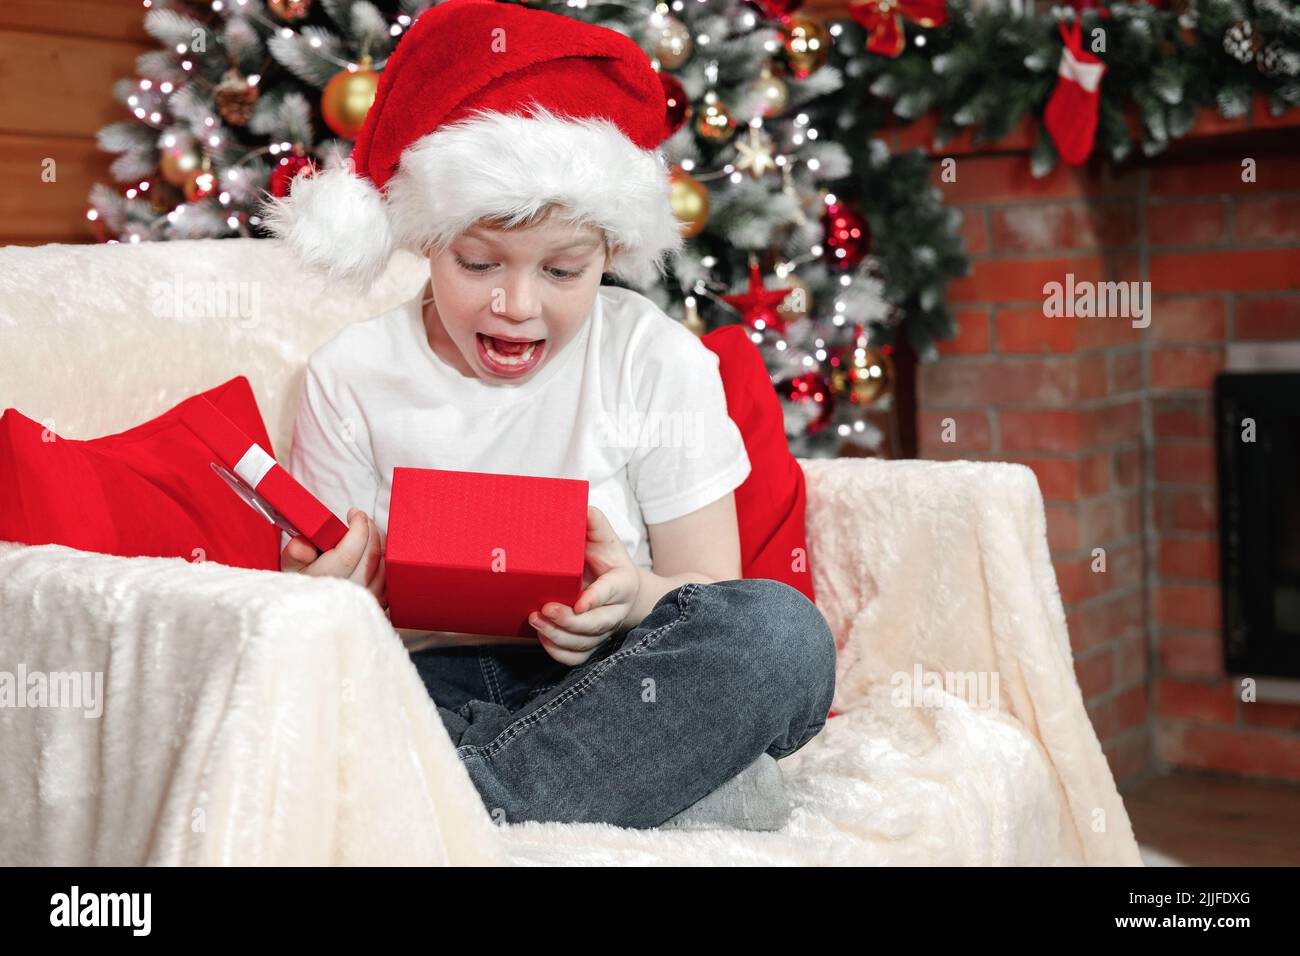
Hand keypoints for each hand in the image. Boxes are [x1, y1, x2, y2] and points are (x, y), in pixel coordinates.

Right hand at [280, 506, 386, 609]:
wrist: (311, 609)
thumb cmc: (301, 582)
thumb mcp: (289, 566)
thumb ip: (295, 553)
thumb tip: (301, 546)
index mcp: (324, 584)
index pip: (348, 554)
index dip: (357, 528)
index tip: (354, 513)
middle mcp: (348, 595)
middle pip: (371, 556)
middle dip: (370, 530)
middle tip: (361, 518)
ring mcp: (366, 601)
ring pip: (384, 564)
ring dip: (380, 541)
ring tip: (368, 530)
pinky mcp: (379, 603)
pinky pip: (390, 575)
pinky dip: (386, 557)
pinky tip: (375, 547)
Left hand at [529, 506, 639, 666]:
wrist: (620, 588)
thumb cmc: (606, 560)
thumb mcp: (604, 539)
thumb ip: (594, 524)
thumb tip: (583, 506)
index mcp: (622, 582)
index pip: (612, 592)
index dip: (597, 598)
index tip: (580, 601)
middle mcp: (616, 611)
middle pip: (597, 624)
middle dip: (570, 621)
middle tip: (545, 609)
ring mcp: (604, 631)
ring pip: (585, 643)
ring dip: (559, 636)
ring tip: (535, 620)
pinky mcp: (591, 644)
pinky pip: (577, 659)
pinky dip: (559, 652)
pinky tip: (542, 637)